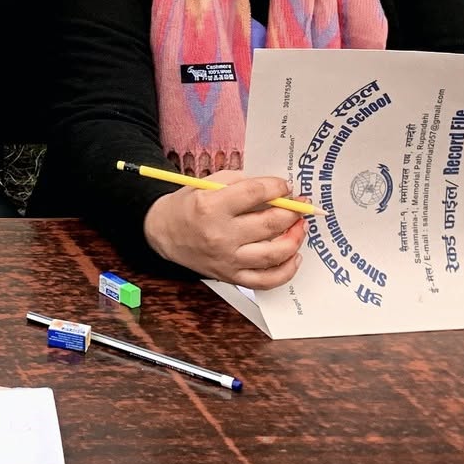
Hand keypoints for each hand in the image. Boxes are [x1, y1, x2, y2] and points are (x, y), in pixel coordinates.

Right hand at [141, 172, 306, 289]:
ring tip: (299, 227)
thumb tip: (273, 189)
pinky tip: (293, 255)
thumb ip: (239, 183)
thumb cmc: (187, 206)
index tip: (285, 185)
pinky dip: (287, 270)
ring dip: (295, 238)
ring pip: (274, 253)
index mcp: (211, 206)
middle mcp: (220, 235)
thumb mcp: (207, 184)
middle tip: (299, 205)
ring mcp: (227, 260)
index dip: (277, 187)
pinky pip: (267, 280)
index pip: (255, 193)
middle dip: (292, 211)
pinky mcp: (231, 277)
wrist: (164, 233)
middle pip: (270, 223)